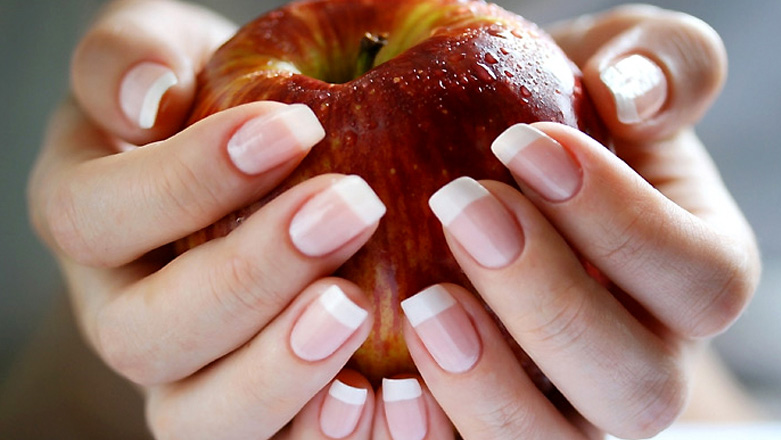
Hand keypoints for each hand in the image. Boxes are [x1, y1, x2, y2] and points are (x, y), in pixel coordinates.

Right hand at [27, 1, 383, 437]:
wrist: (263, 160)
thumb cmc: (212, 95)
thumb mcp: (164, 50)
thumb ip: (131, 56)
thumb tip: (140, 102)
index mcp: (88, 218)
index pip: (97, 217)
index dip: (185, 182)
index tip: (292, 129)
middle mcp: (124, 312)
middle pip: (146, 335)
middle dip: (248, 277)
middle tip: (350, 208)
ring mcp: (188, 373)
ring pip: (202, 417)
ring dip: (281, 370)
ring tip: (359, 307)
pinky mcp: (256, 405)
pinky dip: (324, 430)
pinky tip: (386, 390)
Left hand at [400, 5, 760, 438]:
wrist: (503, 185)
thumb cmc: (561, 124)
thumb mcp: (616, 71)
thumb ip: (661, 63)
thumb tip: (637, 91)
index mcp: (696, 278)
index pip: (698, 278)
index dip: (619, 219)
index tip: (524, 145)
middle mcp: (646, 362)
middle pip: (636, 384)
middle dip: (547, 302)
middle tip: (461, 210)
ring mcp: (573, 411)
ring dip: (489, 386)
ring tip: (422, 305)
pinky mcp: (503, 425)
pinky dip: (430, 431)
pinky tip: (381, 383)